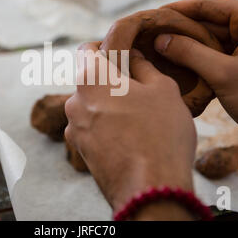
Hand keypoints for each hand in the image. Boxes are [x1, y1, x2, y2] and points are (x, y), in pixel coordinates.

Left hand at [65, 42, 196, 219]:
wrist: (151, 190)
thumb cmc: (159, 133)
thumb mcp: (163, 89)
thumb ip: (143, 66)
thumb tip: (133, 58)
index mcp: (91, 78)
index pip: (86, 49)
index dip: (104, 47)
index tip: (120, 54)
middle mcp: (74, 102)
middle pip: (90, 80)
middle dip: (111, 81)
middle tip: (139, 89)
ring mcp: (75, 130)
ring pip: (92, 106)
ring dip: (109, 106)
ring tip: (139, 117)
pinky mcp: (81, 152)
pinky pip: (93, 128)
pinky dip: (107, 127)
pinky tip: (131, 137)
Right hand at [157, 0, 237, 167]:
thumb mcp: (225, 75)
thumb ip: (190, 54)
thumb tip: (160, 39)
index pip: (208, 5)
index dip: (177, 10)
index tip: (151, 16)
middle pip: (207, 23)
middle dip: (179, 31)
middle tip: (148, 37)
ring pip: (209, 42)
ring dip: (186, 48)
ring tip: (155, 52)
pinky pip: (216, 58)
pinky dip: (197, 62)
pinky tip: (175, 68)